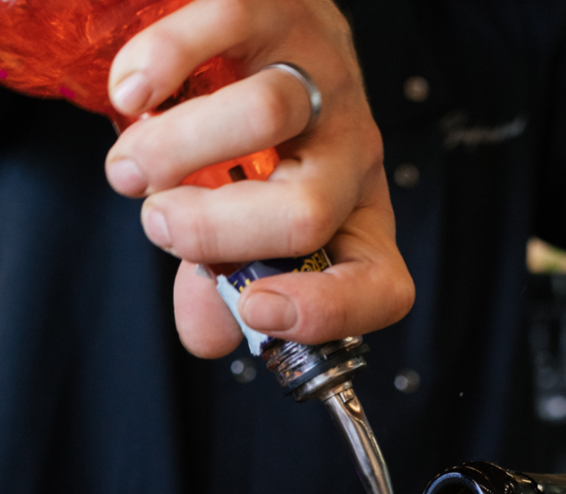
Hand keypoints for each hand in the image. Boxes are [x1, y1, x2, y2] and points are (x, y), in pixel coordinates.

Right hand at [104, 0, 413, 356]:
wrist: (270, 49)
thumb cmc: (257, 157)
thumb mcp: (245, 233)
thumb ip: (225, 287)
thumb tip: (210, 337)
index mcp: (353, 226)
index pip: (380, 287)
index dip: (327, 312)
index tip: (256, 309)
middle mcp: (352, 160)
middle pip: (306, 215)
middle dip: (211, 230)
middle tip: (160, 220)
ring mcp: (325, 83)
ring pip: (267, 116)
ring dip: (173, 151)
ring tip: (132, 164)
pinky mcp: (284, 14)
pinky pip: (227, 27)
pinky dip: (162, 64)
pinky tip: (133, 94)